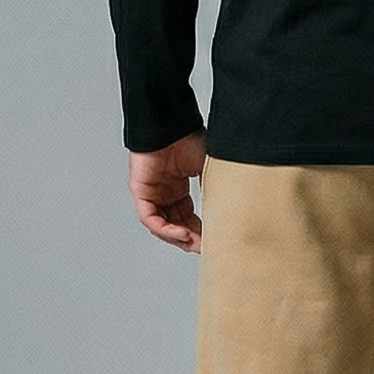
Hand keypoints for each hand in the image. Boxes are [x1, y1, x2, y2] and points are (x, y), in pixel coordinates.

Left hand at [129, 131, 206, 252]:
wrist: (172, 123)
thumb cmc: (190, 138)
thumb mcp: (210, 170)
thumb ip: (216, 191)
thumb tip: (232, 212)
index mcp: (179, 188)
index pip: (189, 218)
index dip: (202, 232)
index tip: (215, 242)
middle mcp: (164, 194)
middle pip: (177, 225)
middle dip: (192, 240)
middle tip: (207, 249)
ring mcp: (151, 194)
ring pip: (162, 226)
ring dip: (179, 238)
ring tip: (196, 244)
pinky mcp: (141, 192)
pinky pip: (151, 219)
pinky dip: (166, 229)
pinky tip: (182, 234)